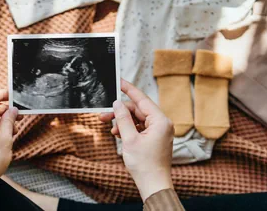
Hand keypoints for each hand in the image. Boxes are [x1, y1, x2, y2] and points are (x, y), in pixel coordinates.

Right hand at [99, 79, 173, 200]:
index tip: (119, 81)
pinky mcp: (154, 138)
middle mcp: (162, 123)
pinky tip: (118, 134)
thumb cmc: (145, 164)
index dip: (129, 89)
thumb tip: (117, 104)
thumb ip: (123, 119)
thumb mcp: (129, 139)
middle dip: (120, 112)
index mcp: (160, 121)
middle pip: (137, 110)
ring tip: (111, 129)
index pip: (142, 99)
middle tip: (104, 115)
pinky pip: (140, 127)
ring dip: (123, 122)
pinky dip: (128, 129)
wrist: (153, 184)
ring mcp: (159, 131)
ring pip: (137, 119)